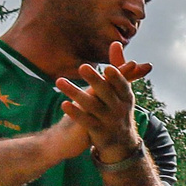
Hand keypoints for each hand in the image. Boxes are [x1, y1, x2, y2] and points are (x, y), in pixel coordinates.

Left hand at [56, 43, 151, 160]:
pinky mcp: (98, 132)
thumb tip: (115, 42)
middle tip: (82, 67)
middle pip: (106, 93)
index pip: (122, 85)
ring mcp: (109, 121)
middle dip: (95, 81)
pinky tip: (63, 104)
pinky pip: (86, 122)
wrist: (121, 144)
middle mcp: (119, 109)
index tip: (107, 68)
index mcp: (126, 97)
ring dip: (75, 93)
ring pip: (92, 106)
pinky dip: (75, 113)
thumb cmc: (119, 108)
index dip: (116, 77)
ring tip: (58, 81)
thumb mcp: (122, 90)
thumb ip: (118, 67)